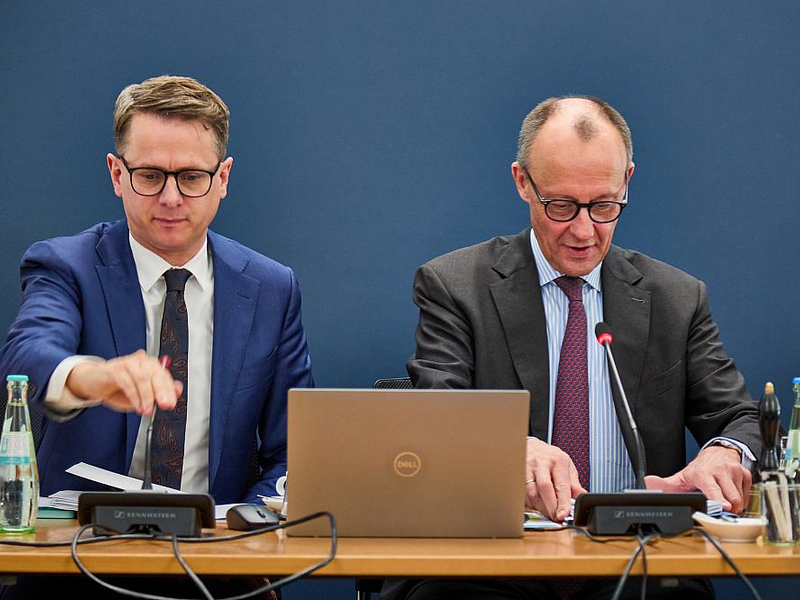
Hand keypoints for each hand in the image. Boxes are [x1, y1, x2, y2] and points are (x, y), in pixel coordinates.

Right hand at [66, 350, 181, 416]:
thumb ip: (158, 393)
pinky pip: (127, 382)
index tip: (172, 403)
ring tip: (147, 410)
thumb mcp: (141, 395)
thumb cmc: (118, 388)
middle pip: (156, 374)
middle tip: (165, 405)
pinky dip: (134, 396)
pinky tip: (137, 405)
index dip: (170, 390)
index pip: (164, 376)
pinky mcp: (114, 369)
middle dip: (162, 391)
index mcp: (150, 366)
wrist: (92, 382)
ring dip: (147, 396)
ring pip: (143, 377)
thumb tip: (176, 391)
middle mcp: (141, 361)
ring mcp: (127, 363)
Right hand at [525, 438, 585, 520]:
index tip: (563, 515)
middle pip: (544, 488)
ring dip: (539, 507)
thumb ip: (574, 483)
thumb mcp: (567, 465)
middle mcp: (541, 463)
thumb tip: (582, 497)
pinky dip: (530, 502)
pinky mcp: (517, 473)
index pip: (561, 485)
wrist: (531, 445)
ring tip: (547, 512)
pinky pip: (522, 493)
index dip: (562, 502)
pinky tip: (536, 504)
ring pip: (531, 492)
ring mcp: (527, 467)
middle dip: (550, 507)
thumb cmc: (550, 457)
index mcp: (557, 461)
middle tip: (555, 518)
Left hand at [644, 445, 750, 513]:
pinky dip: (741, 501)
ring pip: (740, 499)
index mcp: (702, 473)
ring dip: (734, 506)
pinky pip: (747, 495)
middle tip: (722, 512)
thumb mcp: (682, 477)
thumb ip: (666, 484)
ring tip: (724, 501)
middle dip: (728, 509)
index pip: (713, 489)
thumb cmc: (700, 469)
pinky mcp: (745, 474)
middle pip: (731, 498)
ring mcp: (734, 472)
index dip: (719, 500)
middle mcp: (720, 471)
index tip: (725, 507)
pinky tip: (730, 495)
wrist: (717, 453)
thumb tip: (649, 483)